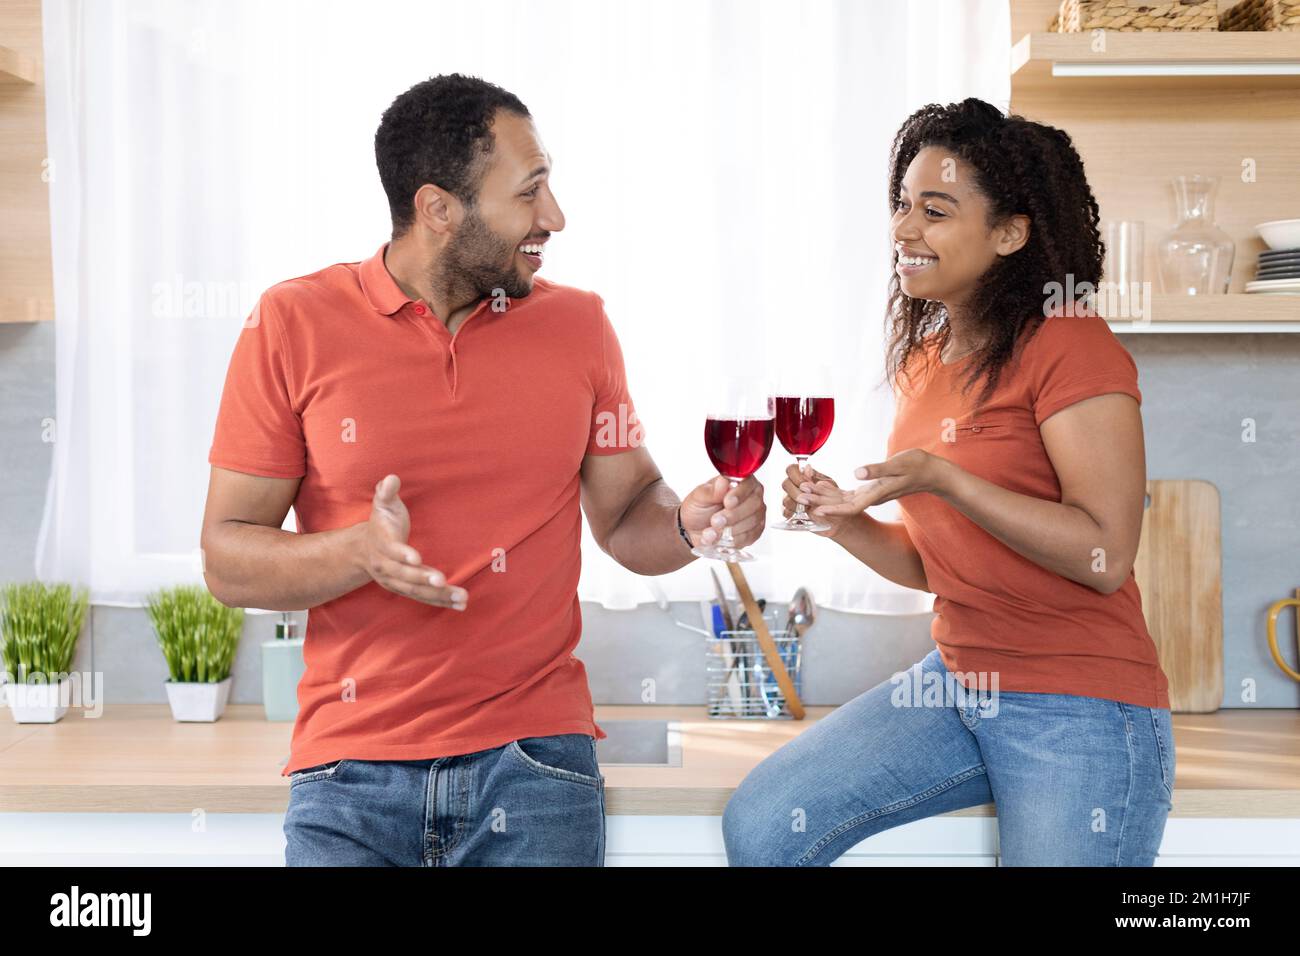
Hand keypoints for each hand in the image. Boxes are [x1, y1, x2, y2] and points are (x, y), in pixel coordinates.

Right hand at [361, 474, 467, 610]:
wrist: (364, 549)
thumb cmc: (381, 522)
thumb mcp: (382, 504)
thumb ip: (385, 492)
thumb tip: (390, 478)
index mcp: (381, 544)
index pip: (392, 551)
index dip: (403, 555)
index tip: (416, 558)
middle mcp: (386, 567)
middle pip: (404, 575)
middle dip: (423, 579)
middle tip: (442, 580)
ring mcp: (394, 581)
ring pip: (416, 591)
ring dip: (439, 595)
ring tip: (462, 597)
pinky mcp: (405, 589)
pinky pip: (423, 598)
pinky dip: (441, 602)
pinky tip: (460, 604)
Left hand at [679, 474, 765, 549]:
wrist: (693, 530)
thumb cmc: (698, 509)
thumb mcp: (699, 497)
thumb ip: (712, 490)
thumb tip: (723, 481)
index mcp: (741, 482)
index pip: (748, 483)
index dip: (739, 493)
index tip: (727, 502)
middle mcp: (752, 496)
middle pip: (754, 504)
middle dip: (733, 515)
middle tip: (715, 521)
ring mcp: (755, 515)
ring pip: (751, 522)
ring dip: (729, 529)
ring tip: (711, 532)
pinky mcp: (754, 532)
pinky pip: (748, 537)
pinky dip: (731, 540)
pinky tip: (718, 539)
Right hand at [780, 463, 854, 538]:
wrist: (838, 514)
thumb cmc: (833, 497)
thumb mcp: (828, 484)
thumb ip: (816, 477)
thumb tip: (807, 468)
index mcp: (803, 476)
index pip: (791, 470)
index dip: (795, 476)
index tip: (804, 484)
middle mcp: (795, 486)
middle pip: (786, 484)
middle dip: (795, 492)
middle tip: (806, 499)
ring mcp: (792, 499)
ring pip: (785, 500)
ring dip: (795, 504)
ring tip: (806, 507)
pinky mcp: (792, 512)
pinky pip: (786, 512)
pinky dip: (792, 514)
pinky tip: (800, 515)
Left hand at [798, 449, 948, 517]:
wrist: (932, 473)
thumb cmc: (918, 466)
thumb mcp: (898, 463)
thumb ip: (877, 469)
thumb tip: (856, 473)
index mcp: (878, 494)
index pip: (851, 507)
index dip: (833, 510)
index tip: (817, 511)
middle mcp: (872, 497)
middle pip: (843, 504)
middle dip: (821, 502)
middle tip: (800, 496)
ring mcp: (872, 494)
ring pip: (844, 500)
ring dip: (825, 496)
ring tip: (805, 490)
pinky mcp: (872, 489)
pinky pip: (849, 494)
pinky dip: (835, 491)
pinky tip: (822, 484)